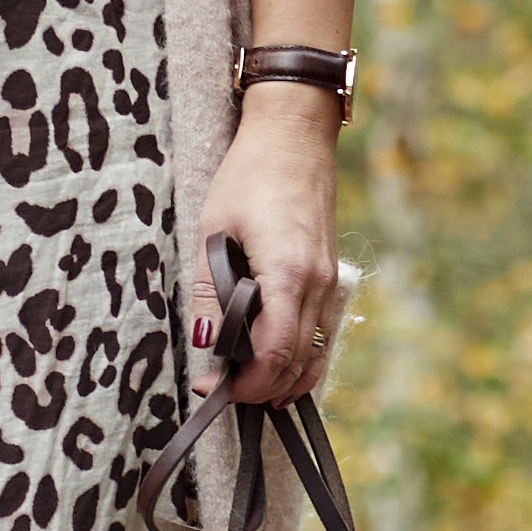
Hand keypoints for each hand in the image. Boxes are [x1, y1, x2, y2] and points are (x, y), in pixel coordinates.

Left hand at [193, 86, 342, 407]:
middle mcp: (316, 284)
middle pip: (295, 360)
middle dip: (259, 386)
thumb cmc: (250, 176)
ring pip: (313, 352)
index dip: (245, 381)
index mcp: (287, 273)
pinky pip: (320, 331)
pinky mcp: (328, 275)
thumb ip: (209, 293)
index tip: (213, 388)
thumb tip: (203, 344)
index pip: (273, 352)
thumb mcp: (214, 231)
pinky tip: (279, 367)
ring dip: (283, 377)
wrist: (293, 137)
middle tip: (223, 393)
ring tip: (249, 389)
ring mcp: (328, 281)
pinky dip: (301, 357)